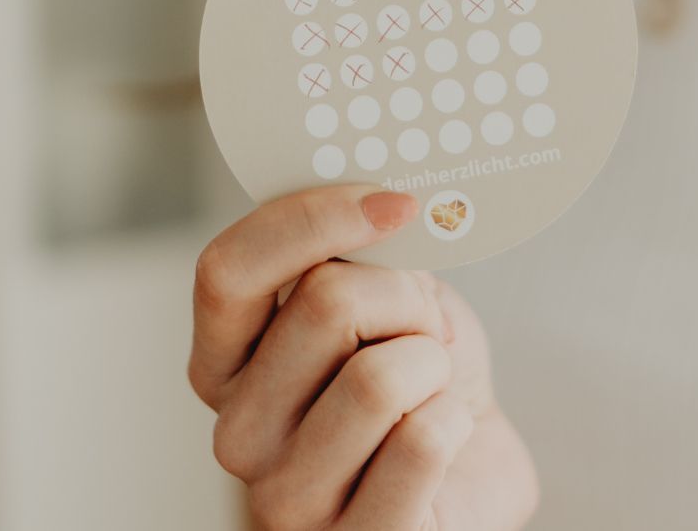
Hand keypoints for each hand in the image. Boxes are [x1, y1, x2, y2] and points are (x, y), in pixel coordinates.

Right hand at [187, 184, 539, 528]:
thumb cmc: (419, 373)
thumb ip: (358, 254)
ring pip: (378, 377)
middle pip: (325, 305)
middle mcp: (238, 433)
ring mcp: (289, 499)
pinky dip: (455, 419)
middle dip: (405, 298)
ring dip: (433, 364)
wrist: (470, 461)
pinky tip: (446, 436)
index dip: (311, 219)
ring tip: (431, 386)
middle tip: (423, 328)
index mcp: (226, 362)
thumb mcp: (385, 296)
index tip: (394, 204)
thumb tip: (380, 198)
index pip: (227, 270)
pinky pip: (421, 442)